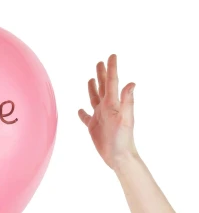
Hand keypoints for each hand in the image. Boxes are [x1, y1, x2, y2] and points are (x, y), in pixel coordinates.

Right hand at [78, 54, 136, 169]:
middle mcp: (106, 107)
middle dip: (102, 74)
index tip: (112, 55)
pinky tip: (79, 109)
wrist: (119, 156)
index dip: (112, 69)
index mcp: (113, 103)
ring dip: (93, 88)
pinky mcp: (93, 126)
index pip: (112, 82)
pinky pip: (85, 116)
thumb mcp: (125, 119)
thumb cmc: (123, 139)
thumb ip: (128, 101)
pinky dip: (82, 112)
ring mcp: (99, 116)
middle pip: (103, 87)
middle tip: (100, 62)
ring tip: (91, 78)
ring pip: (94, 98)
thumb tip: (132, 83)